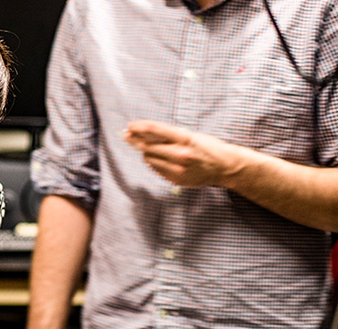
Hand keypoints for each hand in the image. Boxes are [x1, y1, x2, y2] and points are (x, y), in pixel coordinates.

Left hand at [123, 120, 248, 187]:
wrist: (224, 166)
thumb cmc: (206, 147)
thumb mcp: (190, 135)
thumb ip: (168, 135)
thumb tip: (141, 133)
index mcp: (185, 138)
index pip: (154, 130)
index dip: (139, 127)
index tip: (129, 126)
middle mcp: (180, 154)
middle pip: (147, 146)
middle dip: (134, 140)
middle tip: (126, 136)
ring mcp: (178, 169)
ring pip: (149, 158)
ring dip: (145, 152)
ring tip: (148, 148)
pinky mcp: (176, 179)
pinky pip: (156, 169)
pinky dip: (154, 162)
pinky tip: (159, 158)